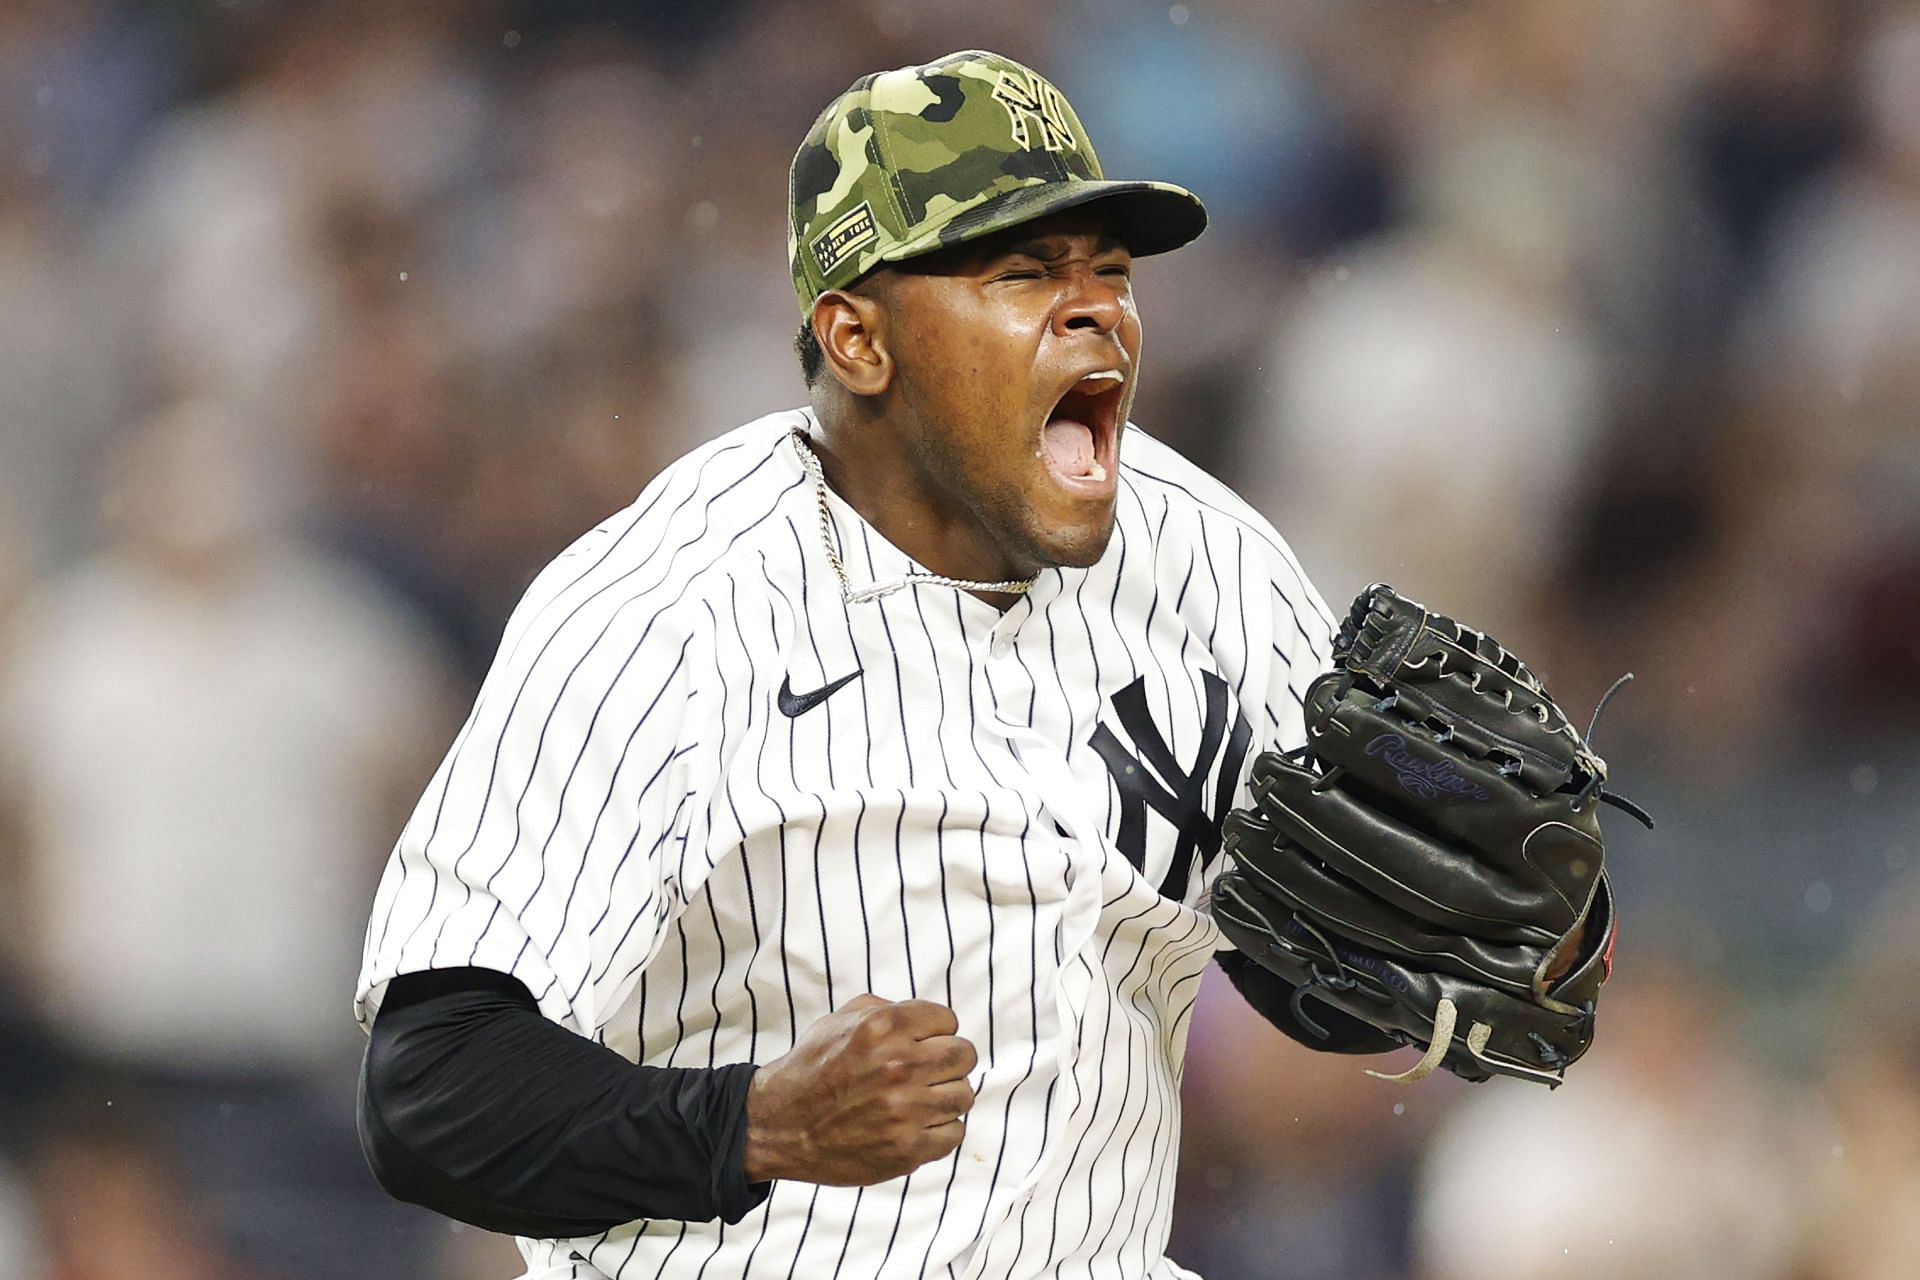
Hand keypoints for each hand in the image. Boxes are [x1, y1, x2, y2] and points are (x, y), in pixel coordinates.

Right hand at [742, 995, 977, 1185]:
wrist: (778, 1126)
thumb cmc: (810, 1070)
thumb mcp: (839, 1021)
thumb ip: (886, 1009)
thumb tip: (927, 1018)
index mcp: (884, 1027)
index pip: (948, 1020)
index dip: (936, 1031)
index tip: (922, 1043)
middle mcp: (899, 1066)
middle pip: (964, 1055)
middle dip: (949, 1060)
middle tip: (929, 1070)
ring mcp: (905, 1110)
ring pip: (963, 1095)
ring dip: (945, 1096)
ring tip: (921, 1099)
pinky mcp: (906, 1148)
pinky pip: (954, 1133)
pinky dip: (941, 1130)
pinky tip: (917, 1125)